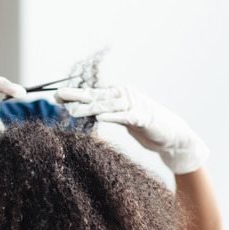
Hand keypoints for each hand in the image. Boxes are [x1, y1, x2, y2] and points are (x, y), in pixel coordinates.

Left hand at [55, 85, 208, 173]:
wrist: (172, 136)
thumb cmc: (144, 126)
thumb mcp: (122, 117)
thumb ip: (106, 112)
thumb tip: (85, 110)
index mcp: (118, 94)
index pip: (92, 93)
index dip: (74, 93)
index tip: (56, 96)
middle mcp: (124, 95)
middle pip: (96, 95)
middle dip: (75, 95)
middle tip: (57, 96)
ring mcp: (134, 105)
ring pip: (106, 105)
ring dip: (89, 108)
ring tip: (72, 111)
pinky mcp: (142, 118)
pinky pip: (124, 117)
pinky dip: (112, 117)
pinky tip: (99, 118)